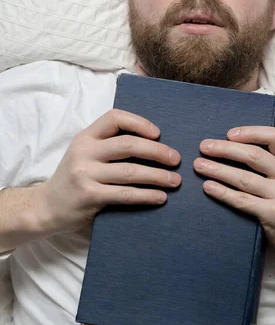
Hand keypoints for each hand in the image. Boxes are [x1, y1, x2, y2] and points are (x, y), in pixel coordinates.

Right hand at [37, 109, 180, 236]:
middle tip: (176, 159)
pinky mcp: (89, 196)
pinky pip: (125, 194)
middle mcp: (84, 152)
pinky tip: (160, 197)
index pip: (115, 117)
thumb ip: (109, 145)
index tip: (158, 133)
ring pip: (130, 171)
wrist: (46, 207)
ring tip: (175, 181)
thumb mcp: (86, 153)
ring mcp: (85, 174)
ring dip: (158, 176)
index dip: (139, 122)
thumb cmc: (75, 177)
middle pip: (128, 144)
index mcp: (86, 136)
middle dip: (157, 151)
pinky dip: (147, 195)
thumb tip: (155, 143)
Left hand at [193, 126, 274, 266]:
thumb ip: (273, 165)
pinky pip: (242, 200)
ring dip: (218, 169)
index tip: (229, 133)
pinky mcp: (274, 215)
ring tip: (199, 165)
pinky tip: (208, 187)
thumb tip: (234, 147)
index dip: (251, 132)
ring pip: (244, 178)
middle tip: (204, 147)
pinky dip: (222, 192)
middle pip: (254, 155)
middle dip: (225, 149)